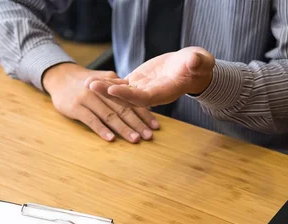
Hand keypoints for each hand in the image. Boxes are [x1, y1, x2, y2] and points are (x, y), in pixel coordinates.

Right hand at [42, 63, 159, 142]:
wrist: (60, 77)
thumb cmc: (86, 83)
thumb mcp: (104, 80)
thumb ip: (120, 88)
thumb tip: (141, 99)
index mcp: (112, 85)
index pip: (132, 101)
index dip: (145, 114)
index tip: (156, 126)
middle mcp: (102, 91)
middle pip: (123, 109)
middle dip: (138, 124)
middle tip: (149, 136)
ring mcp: (88, 98)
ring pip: (109, 115)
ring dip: (123, 128)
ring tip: (135, 139)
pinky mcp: (76, 107)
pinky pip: (91, 120)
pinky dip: (101, 129)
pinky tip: (111, 139)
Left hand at [85, 47, 214, 108]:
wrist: (190, 69)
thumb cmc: (197, 64)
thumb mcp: (200, 61)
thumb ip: (197, 62)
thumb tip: (194, 61)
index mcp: (165, 92)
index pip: (144, 97)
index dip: (128, 95)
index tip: (113, 89)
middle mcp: (151, 94)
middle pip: (127, 98)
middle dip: (109, 93)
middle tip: (91, 86)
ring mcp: (142, 90)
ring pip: (121, 93)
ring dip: (104, 89)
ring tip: (87, 83)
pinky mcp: (137, 83)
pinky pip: (120, 85)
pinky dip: (107, 83)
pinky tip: (93, 79)